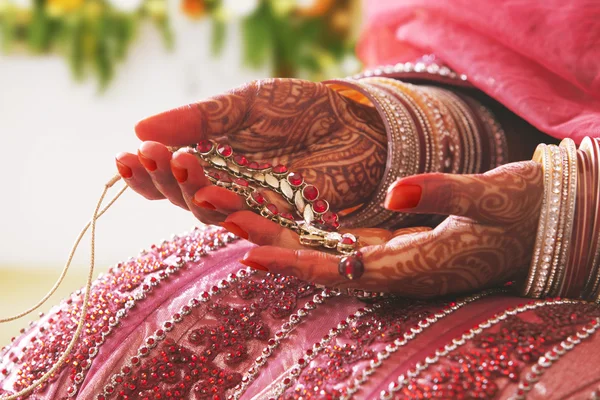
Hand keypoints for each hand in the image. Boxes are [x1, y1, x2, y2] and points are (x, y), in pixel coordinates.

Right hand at [116, 78, 386, 224]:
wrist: (357, 121)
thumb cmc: (299, 110)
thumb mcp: (244, 105)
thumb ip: (199, 118)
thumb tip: (140, 128)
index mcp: (213, 163)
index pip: (170, 177)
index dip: (146, 173)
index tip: (127, 155)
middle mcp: (229, 191)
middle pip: (186, 201)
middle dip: (167, 182)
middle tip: (155, 158)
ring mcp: (258, 208)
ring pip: (218, 216)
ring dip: (199, 199)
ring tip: (190, 175)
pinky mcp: (290, 222)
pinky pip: (262, 228)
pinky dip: (242, 220)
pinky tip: (224, 205)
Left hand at [236, 161, 542, 296]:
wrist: (537, 223)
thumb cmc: (520, 211)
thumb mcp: (492, 196)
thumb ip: (446, 193)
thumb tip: (395, 192)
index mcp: (416, 267)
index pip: (343, 271)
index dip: (294, 266)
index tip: (249, 256)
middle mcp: (396, 270)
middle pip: (321, 262)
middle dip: (270, 245)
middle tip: (222, 220)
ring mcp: (392, 259)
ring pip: (325, 252)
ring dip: (281, 237)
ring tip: (236, 214)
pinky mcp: (392, 246)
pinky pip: (341, 242)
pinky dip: (307, 231)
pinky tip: (280, 216)